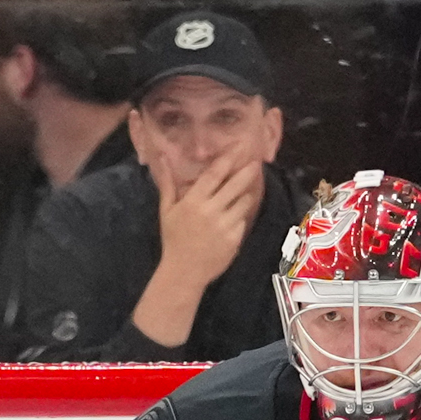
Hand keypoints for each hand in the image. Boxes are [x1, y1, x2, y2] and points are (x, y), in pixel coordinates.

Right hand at [129, 153, 265, 349]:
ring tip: (247, 187)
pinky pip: (242, 220)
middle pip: (236, 184)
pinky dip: (240, 215)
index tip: (239, 147)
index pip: (215, 174)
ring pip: (243, 201)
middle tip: (256, 160)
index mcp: (194, 201)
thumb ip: (168, 183)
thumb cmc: (173, 239)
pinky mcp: (235, 238)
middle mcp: (211, 210)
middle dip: (247, 170)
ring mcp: (225, 225)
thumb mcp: (167, 210)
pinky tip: (235, 215)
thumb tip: (164, 158)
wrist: (184, 272)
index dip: (229, 158)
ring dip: (245, 193)